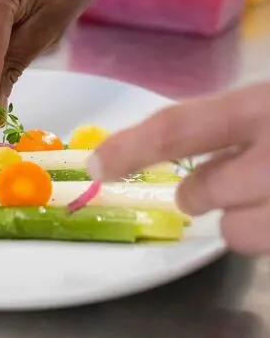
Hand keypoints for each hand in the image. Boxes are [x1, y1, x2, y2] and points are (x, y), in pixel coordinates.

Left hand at [87, 82, 269, 254]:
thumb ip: (231, 116)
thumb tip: (168, 137)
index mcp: (262, 107)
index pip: (176, 129)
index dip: (129, 150)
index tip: (96, 165)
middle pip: (200, 191)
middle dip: (192, 194)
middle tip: (208, 185)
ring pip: (236, 232)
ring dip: (236, 219)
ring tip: (261, 195)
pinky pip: (267, 242)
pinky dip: (265, 227)